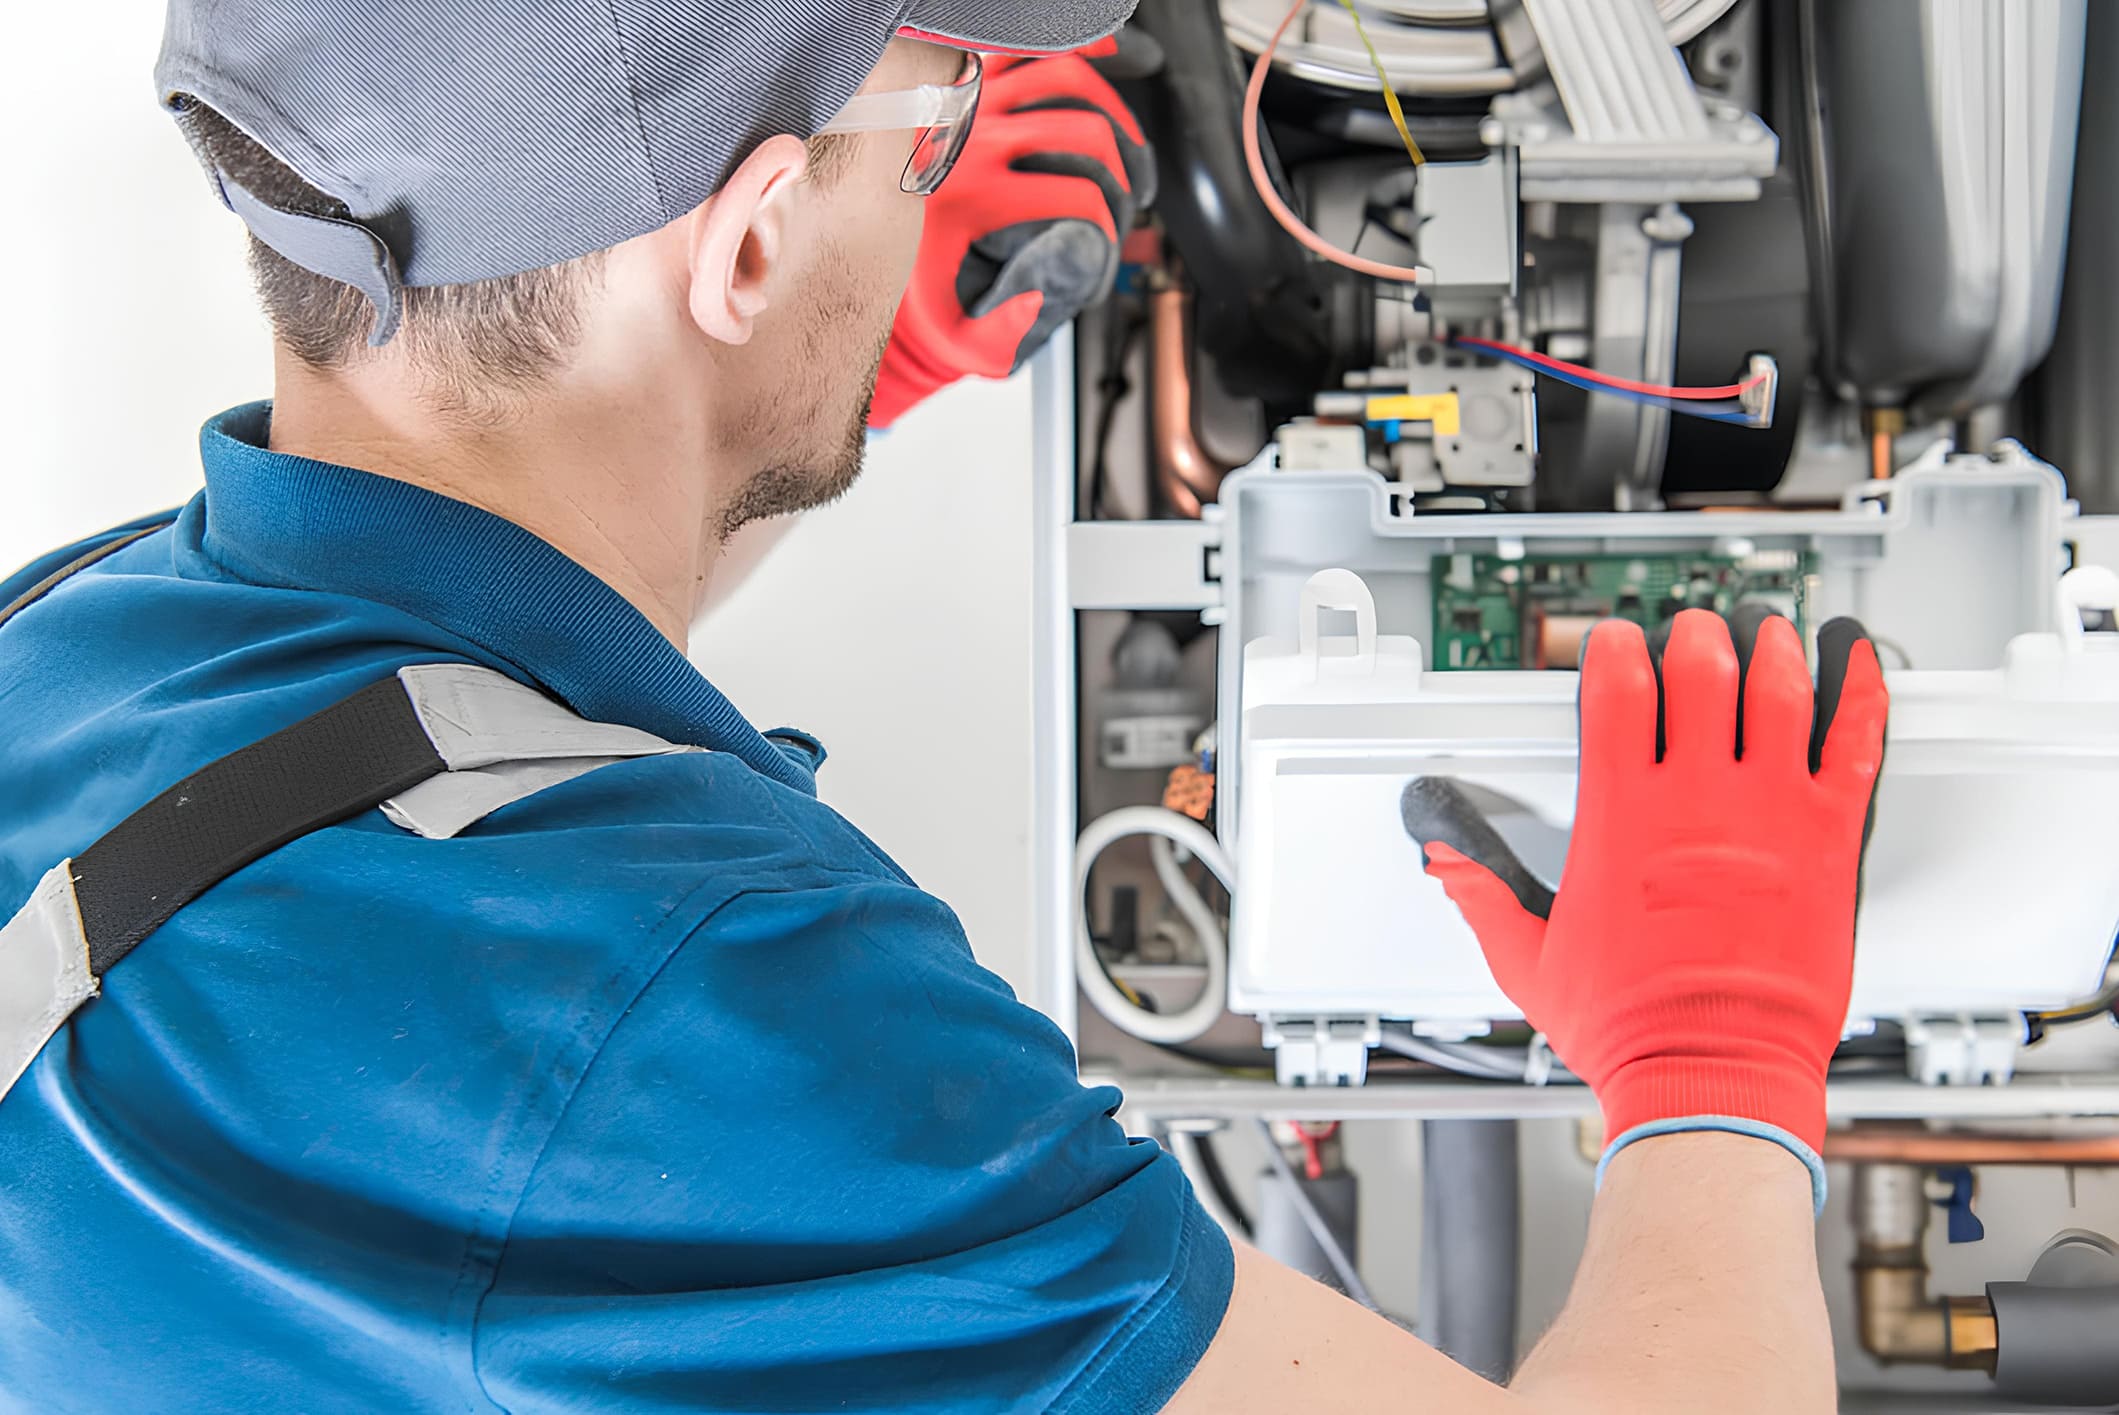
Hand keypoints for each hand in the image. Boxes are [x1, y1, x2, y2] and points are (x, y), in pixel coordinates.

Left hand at [868, 51, 1153, 428]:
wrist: (863, 232)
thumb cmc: (913, 277)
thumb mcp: (950, 328)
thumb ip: (996, 339)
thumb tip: (1040, 300)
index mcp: (976, 194)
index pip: (1077, 196)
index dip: (1110, 223)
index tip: (1107, 239)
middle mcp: (975, 138)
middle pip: (1083, 130)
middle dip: (1120, 169)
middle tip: (1124, 197)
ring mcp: (973, 99)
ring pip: (1067, 76)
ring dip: (1110, 110)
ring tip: (1122, 146)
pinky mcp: (971, 77)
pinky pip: (1031, 47)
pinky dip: (1074, 51)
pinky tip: (1104, 64)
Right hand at [1401, 608, 1887, 1188]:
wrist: (1713, 1075)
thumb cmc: (1630, 1027)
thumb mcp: (1527, 960)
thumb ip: (1482, 896)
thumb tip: (1446, 862)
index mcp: (1622, 817)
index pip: (1616, 690)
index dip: (1613, 650)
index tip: (1614, 642)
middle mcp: (1696, 801)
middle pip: (1700, 671)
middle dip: (1694, 637)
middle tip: (1694, 633)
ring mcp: (1769, 814)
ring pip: (1777, 691)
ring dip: (1770, 649)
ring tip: (1765, 632)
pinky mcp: (1829, 842)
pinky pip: (1854, 745)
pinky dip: (1859, 694)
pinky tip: (1856, 664)